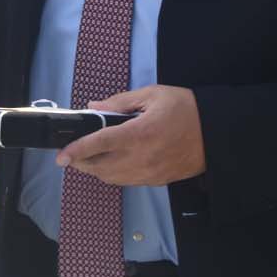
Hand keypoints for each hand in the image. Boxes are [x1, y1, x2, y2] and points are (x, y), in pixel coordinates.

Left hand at [55, 85, 205, 185]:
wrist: (216, 133)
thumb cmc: (185, 109)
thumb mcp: (152, 94)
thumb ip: (119, 102)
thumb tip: (93, 107)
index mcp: (139, 134)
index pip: (98, 144)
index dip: (76, 150)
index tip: (60, 156)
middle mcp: (142, 158)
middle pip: (100, 168)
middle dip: (81, 162)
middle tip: (73, 153)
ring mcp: (149, 173)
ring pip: (111, 179)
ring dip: (96, 170)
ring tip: (90, 157)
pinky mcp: (157, 181)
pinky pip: (127, 182)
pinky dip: (114, 175)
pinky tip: (113, 162)